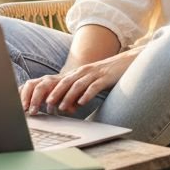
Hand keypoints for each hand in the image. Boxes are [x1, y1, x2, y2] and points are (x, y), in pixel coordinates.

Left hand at [21, 48, 138, 115]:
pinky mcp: (106, 78)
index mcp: (79, 73)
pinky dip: (87, 94)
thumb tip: (70, 106)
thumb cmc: (108, 75)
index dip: (50, 92)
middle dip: (55, 94)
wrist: (127, 62)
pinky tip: (82, 102)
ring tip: (61, 107)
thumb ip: (80, 92)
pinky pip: (94, 86)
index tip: (42, 103)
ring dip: (68, 96)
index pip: (61, 82)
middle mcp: (84, 72)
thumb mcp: (91, 81)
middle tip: (46, 106)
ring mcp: (95, 74)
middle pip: (66, 82)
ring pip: (78, 85)